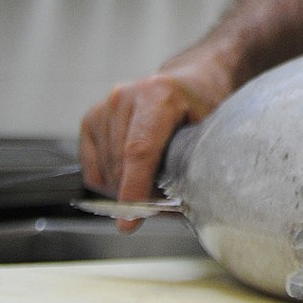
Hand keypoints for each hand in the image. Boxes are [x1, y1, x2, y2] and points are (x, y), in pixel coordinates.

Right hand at [78, 57, 231, 231]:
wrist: (191, 80)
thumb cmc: (203, 106)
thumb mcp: (211, 128)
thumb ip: (194, 161)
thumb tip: (182, 207)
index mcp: (159, 94)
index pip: (140, 150)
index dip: (134, 189)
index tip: (129, 222)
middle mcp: (125, 97)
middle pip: (121, 165)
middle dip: (138, 195)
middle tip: (164, 202)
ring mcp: (105, 107)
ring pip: (106, 171)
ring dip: (127, 188)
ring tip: (155, 180)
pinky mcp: (91, 119)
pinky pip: (93, 170)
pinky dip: (111, 182)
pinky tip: (134, 174)